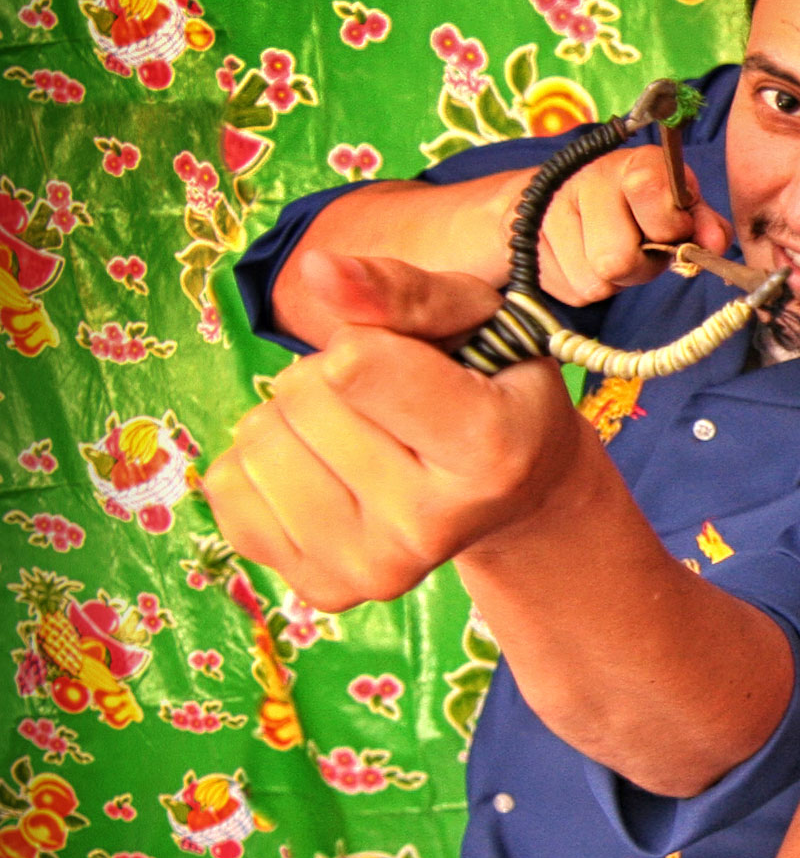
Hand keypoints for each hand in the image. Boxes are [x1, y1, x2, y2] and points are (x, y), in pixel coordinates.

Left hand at [200, 254, 584, 609]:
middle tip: (387, 399)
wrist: (514, 496)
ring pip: (256, 442)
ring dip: (293, 419)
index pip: (352, 366)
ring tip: (356, 432)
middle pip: (300, 399)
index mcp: (489, 451)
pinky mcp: (324, 587)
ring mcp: (375, 568)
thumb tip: (316, 270)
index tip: (415, 358)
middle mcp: (432, 524)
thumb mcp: (474, 318)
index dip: (368, 338)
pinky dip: (261, 464)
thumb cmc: (493, 386)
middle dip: (330, 377)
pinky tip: (323, 469)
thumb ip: (400, 290)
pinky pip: (226, 488)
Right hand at [528, 140, 730, 307]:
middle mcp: (585, 180)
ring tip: (610, 249)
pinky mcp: (527, 246)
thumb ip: (703, 223)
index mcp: (631, 163)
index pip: (647, 188)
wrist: (556, 197)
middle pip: (617, 259)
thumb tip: (714, 245)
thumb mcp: (677, 205)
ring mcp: (548, 213)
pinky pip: (574, 291)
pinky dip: (588, 284)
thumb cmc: (636, 205)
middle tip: (639, 248)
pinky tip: (584, 256)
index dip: (667, 225)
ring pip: (596, 282)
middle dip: (638, 267)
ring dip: (614, 279)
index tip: (674, 228)